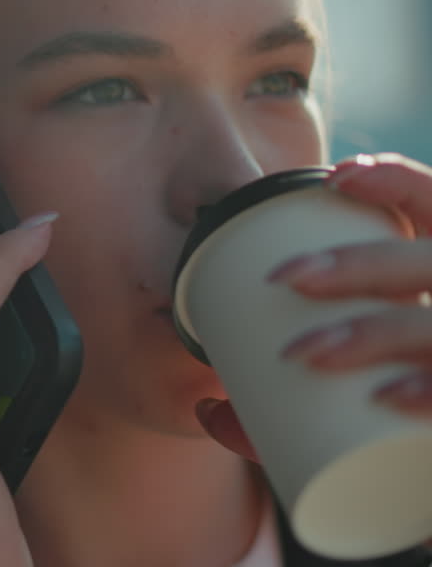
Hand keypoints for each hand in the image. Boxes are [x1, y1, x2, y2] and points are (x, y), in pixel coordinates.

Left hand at [197, 153, 431, 548]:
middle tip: (286, 277)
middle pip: (431, 264)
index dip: (403, 184)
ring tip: (306, 350)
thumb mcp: (348, 409)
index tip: (340, 178)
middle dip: (357, 264)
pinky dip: (426, 392)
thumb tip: (205, 408)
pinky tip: (388, 396)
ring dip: (371, 331)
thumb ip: (282, 411)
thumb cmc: (403, 437)